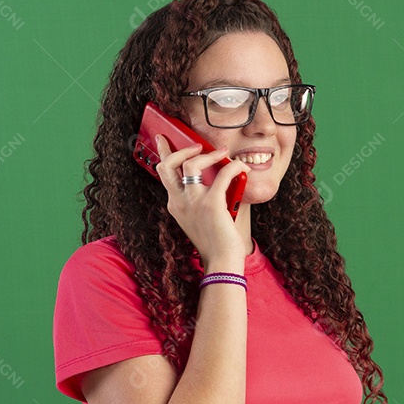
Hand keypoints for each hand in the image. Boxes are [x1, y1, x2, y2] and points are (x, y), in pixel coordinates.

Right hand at [154, 135, 249, 266]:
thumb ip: (197, 200)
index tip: (164, 141)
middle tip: (194, 144)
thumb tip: (215, 176)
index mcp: (175, 205)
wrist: (220, 261)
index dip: (162, 154)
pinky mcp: (211, 203)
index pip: (162, 174)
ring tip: (221, 153)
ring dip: (208, 154)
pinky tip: (241, 167)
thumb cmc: (214, 242)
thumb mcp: (197, 219)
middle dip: (178, 149)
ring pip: (191, 163)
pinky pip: (222, 174)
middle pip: (167, 165)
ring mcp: (193, 202)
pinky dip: (233, 166)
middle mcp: (179, 201)